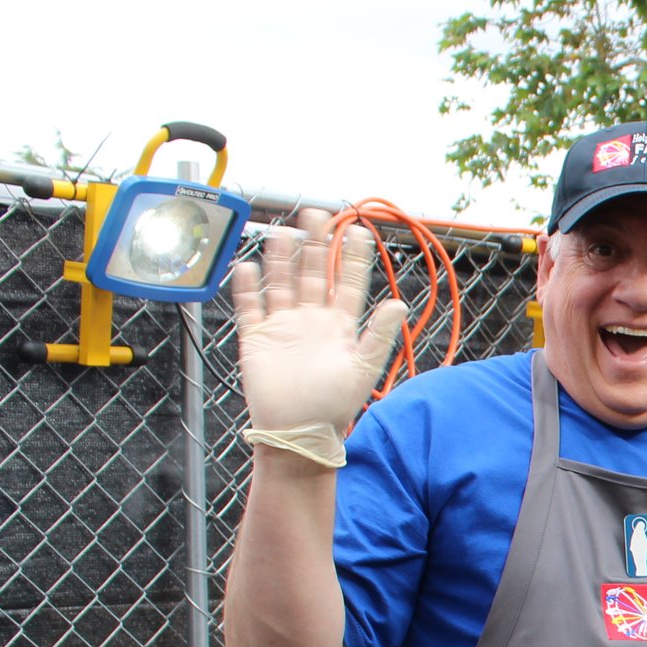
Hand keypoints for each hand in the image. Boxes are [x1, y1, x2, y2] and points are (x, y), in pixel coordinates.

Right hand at [228, 210, 409, 456]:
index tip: (358, 230)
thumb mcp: (363, 369)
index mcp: (340, 326)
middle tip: (318, 213)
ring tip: (284, 232)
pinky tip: (247, 265)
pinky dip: (247, 287)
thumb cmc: (333, 406)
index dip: (353, 257)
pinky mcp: (257, 338)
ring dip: (282, 259)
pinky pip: (250, 307)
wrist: (297, 432)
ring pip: (282, 282)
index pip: (349, 283)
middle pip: (314, 273)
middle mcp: (312, 320)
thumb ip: (379, 335)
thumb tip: (400, 303)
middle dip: (316, 244)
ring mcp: (283, 326)